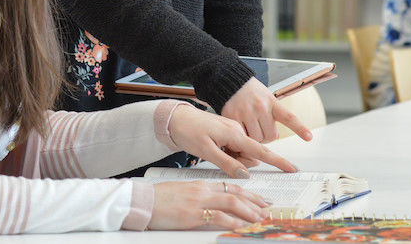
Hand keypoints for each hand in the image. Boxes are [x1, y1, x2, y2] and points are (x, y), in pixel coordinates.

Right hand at [148, 180, 269, 229]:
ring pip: (232, 203)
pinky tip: (242, 226)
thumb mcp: (182, 193)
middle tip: (267, 210)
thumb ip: (198, 197)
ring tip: (261, 219)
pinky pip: (219, 216)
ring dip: (249, 212)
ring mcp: (199, 201)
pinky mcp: (193, 214)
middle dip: (255, 202)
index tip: (259, 200)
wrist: (142, 200)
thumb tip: (211, 206)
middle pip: (236, 193)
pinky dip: (234, 222)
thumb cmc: (158, 199)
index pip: (230, 186)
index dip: (248, 193)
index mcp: (200, 184)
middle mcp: (203, 190)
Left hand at [167, 104, 297, 176]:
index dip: (277, 161)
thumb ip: (227, 163)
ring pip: (242, 152)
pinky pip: (235, 146)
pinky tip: (214, 148)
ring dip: (233, 157)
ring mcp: (232, 130)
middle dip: (241, 162)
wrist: (175, 117)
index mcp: (234, 134)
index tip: (292, 168)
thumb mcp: (206, 151)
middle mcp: (237, 130)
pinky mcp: (227, 131)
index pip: (260, 151)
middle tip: (217, 157)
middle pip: (250, 155)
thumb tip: (246, 174)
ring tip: (213, 151)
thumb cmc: (188, 131)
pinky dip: (228, 152)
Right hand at [220, 77, 311, 142]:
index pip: (288, 117)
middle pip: (270, 136)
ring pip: (256, 139)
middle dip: (267, 136)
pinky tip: (240, 128)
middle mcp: (261, 107)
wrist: (231, 80)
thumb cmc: (251, 92)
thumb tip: (273, 138)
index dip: (300, 128)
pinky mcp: (233, 116)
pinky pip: (242, 136)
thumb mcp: (267, 97)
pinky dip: (242, 136)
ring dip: (254, 138)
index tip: (309, 137)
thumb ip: (272, 115)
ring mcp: (246, 112)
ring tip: (250, 128)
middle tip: (261, 128)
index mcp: (272, 102)